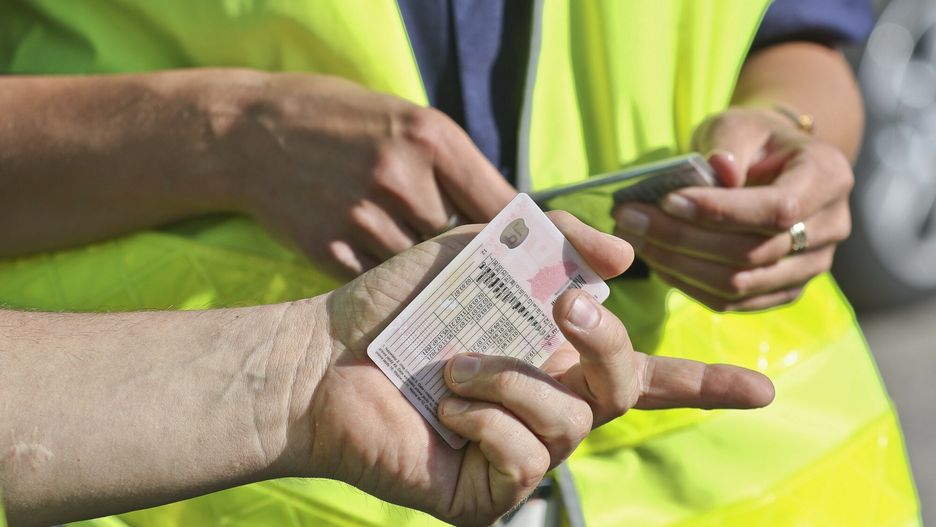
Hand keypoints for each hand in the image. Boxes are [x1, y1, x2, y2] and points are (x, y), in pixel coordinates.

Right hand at [217, 71, 516, 277]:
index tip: (524, 256)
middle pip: (461, 242)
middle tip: (464, 262)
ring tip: (408, 255)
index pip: (498, 204)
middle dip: (463, 252)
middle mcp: (401, 177)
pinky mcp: (331, 250)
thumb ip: (450, 164)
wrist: (248, 134)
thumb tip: (498, 219)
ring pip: (421, 269)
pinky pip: (381, 281)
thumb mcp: (402, 119)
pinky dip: (385, 279)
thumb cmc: (336, 122)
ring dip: (423, 270)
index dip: (516, 236)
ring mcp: (364, 218)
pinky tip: (375, 261)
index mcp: (430, 138)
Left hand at [287, 211, 774, 525]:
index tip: (763, 391)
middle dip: (605, 343)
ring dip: (514, 377)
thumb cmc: (397, 307)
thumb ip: (551, 240)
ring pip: (571, 421)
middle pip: (628, 388)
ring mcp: (521, 453)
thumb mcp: (478, 250)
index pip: (645, 375)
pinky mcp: (490, 492)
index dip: (706, 384)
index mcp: (553, 361)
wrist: (324, 355)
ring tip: (456, 366)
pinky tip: (448, 408)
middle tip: (562, 311)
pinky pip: (525, 456)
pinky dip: (487, 418)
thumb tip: (624, 258)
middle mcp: (548, 408)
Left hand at [613, 107, 852, 310]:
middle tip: (630, 220)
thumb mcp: (739, 123)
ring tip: (636, 239)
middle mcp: (830, 228)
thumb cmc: (752, 140)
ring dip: (679, 265)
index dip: (719, 211)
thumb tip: (717, 169)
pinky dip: (688, 285)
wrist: (773, 164)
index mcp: (827, 178)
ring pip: (739, 284)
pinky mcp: (783, 290)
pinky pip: (732, 301)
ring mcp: (810, 266)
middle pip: (752, 252)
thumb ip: (728, 143)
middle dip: (683, 238)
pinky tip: (657, 261)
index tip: (667, 201)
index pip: (777, 210)